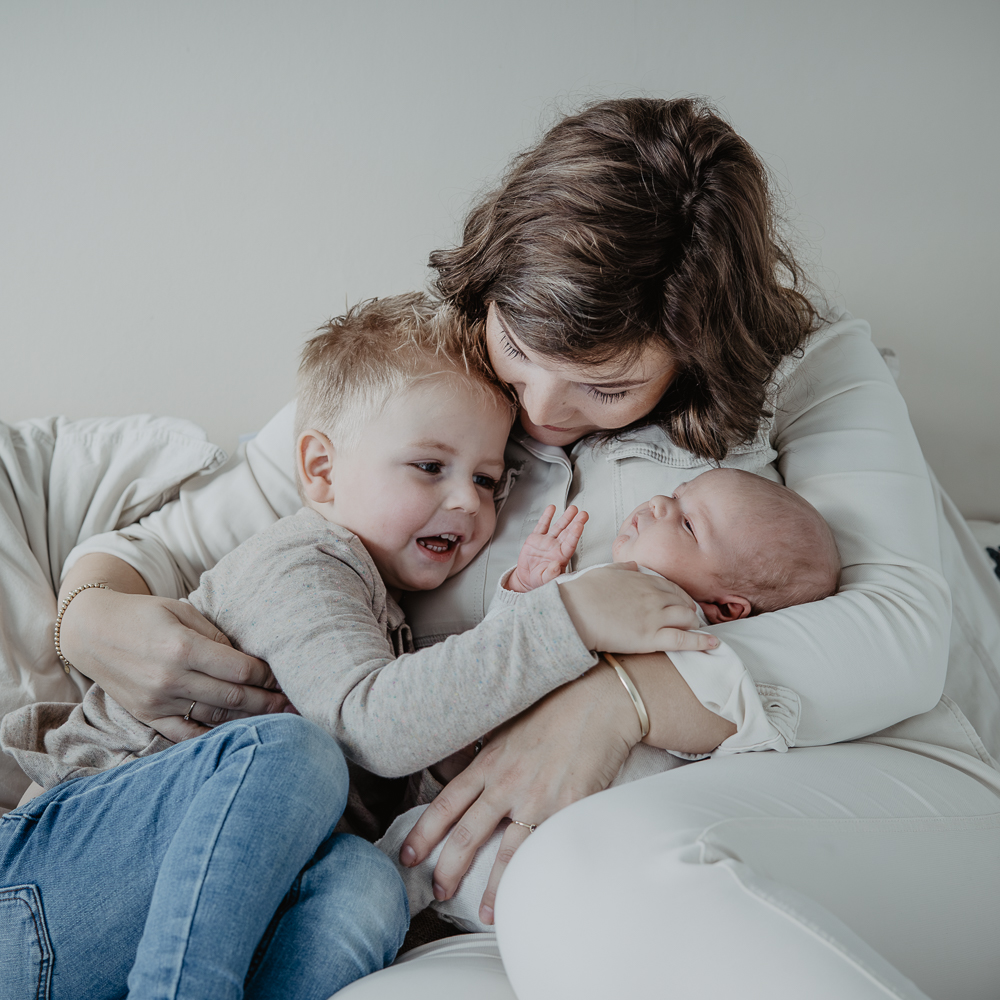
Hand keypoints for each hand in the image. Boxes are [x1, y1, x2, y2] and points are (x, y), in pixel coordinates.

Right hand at [59, 587, 288, 738]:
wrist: (92, 632)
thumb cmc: (144, 614)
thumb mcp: (182, 611)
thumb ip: (216, 636)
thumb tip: (249, 658)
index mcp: (182, 648)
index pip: (240, 669)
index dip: (267, 675)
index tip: (285, 676)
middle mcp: (170, 679)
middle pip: (234, 698)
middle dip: (268, 701)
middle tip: (293, 704)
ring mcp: (158, 702)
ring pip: (215, 718)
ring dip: (249, 720)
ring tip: (276, 719)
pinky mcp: (147, 716)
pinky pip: (186, 734)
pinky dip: (213, 736)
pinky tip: (238, 736)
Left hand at [399, 663, 637, 924]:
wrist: (600, 700)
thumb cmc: (554, 707)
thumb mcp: (508, 725)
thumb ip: (486, 752)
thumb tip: (463, 767)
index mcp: (489, 763)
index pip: (445, 804)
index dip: (423, 833)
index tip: (408, 855)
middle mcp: (507, 783)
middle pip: (467, 835)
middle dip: (447, 869)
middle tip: (437, 892)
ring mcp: (539, 798)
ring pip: (506, 853)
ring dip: (494, 887)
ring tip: (487, 912)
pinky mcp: (570, 806)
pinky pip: (550, 849)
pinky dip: (540, 875)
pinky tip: (536, 893)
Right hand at [507, 505, 588, 592]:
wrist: (526, 579)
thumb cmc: (539, 581)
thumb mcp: (545, 580)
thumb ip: (551, 574)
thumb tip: (556, 565)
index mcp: (561, 557)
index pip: (570, 543)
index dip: (575, 534)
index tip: (580, 524)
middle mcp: (556, 547)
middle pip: (567, 532)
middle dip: (575, 522)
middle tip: (583, 514)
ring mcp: (546, 541)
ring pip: (558, 526)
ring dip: (565, 517)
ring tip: (573, 508)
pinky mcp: (535, 538)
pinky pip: (542, 525)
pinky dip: (546, 516)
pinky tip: (552, 508)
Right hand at [558, 563, 718, 652]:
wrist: (574, 612)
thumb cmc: (585, 592)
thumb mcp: (606, 571)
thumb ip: (624, 568)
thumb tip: (635, 566)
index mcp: (643, 580)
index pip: (671, 586)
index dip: (679, 595)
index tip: (682, 601)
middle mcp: (653, 596)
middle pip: (683, 602)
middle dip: (689, 609)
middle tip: (691, 617)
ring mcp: (654, 617)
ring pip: (687, 619)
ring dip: (693, 624)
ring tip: (696, 630)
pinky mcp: (651, 637)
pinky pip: (683, 640)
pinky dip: (702, 642)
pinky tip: (713, 643)